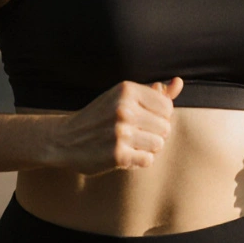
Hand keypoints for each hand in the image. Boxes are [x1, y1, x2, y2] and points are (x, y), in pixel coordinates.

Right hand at [53, 78, 182, 175]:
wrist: (64, 139)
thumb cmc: (99, 117)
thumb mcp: (122, 97)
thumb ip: (153, 92)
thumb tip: (179, 83)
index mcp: (127, 90)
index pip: (167, 107)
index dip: (158, 116)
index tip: (142, 119)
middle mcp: (124, 109)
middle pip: (165, 127)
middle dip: (153, 133)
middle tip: (134, 133)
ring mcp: (121, 132)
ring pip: (159, 145)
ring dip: (147, 148)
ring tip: (130, 144)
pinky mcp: (118, 155)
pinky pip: (147, 160)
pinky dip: (139, 160)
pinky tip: (125, 155)